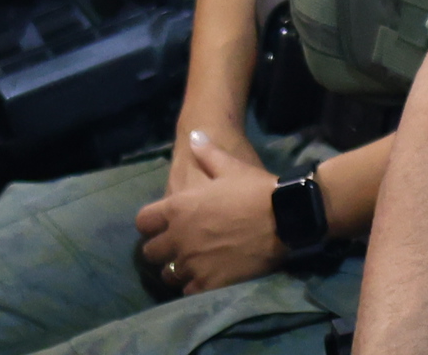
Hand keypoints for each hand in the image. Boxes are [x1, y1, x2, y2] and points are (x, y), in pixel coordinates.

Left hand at [135, 129, 284, 295]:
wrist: (284, 217)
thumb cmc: (254, 188)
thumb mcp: (229, 166)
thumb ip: (207, 153)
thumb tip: (195, 136)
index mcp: (177, 207)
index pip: (143, 222)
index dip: (150, 224)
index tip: (161, 225)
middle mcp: (178, 237)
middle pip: (151, 253)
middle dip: (161, 249)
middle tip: (177, 247)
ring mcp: (193, 263)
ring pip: (168, 274)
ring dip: (177, 269)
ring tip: (191, 265)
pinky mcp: (210, 283)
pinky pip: (189, 292)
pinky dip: (194, 287)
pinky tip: (205, 279)